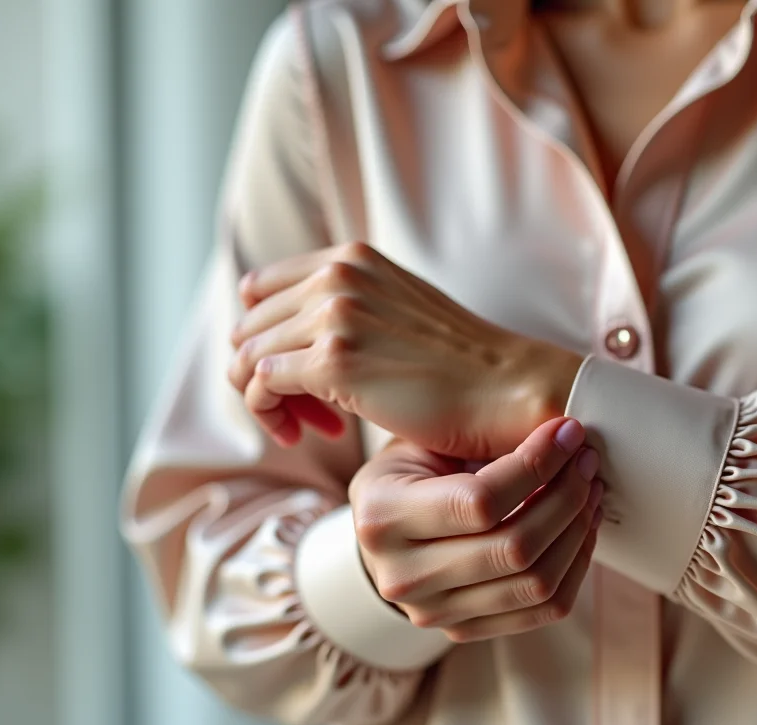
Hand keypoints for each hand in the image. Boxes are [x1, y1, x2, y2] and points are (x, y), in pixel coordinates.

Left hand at [228, 242, 583, 457]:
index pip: (260, 290)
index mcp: (352, 259)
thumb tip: (292, 339)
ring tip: (310, 426)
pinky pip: (260, 386)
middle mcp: (337, 276)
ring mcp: (334, 315)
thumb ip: (350, 309)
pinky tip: (310, 434)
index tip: (299, 376)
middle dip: (265, 373)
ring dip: (268, 400)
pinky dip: (272, 415)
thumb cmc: (461, 368)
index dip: (268, 336)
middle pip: (248, 326)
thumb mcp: (398, 312)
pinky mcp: (333, 360)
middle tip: (309, 412)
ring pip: (246, 357)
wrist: (510, 390)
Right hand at [350, 416, 602, 642]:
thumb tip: (565, 434)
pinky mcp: (463, 629)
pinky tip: (581, 527)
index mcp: (382, 517)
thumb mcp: (423, 442)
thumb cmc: (407, 471)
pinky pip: (543, 608)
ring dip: (577, 532)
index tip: (567, 433)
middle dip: (566, 498)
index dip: (537, 466)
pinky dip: (575, 565)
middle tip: (585, 460)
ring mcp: (433, 612)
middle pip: (516, 549)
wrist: (378, 531)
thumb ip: (480, 439)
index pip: (480, 502)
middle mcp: (403, 576)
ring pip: (536, 584)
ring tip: (590, 490)